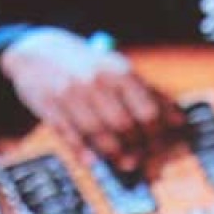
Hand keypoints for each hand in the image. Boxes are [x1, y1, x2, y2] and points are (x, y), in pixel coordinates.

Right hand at [0, 27, 181, 171]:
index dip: (157, 132)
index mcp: (116, 70)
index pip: (146, 109)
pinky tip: (92, 161)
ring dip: (115, 153)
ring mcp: (69, 96)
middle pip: (123, 124)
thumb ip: (147, 91)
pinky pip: (69, 135)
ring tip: (126, 163)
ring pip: (97, 133)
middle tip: (143, 158)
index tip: (162, 143)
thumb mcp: (116, 67)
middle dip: (137, 146)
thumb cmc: (83, 62)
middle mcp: (94, 82)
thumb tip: (177, 118)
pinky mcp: (49, 108)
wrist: (36, 50)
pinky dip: (82, 151)